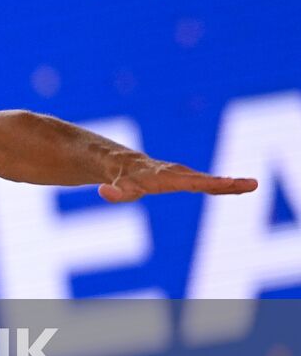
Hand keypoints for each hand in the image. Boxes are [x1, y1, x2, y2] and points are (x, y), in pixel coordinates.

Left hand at [99, 158, 256, 202]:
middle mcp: (177, 174)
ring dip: (229, 183)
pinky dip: (223, 184)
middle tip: (250, 184)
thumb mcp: (117, 187)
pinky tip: (238, 187)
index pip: (189, 182)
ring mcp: (183, 175)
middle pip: (204, 180)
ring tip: (251, 185)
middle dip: (225, 183)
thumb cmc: (121, 178)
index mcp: (164, 177)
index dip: (207, 184)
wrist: (122, 164)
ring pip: (208, 180)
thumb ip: (114, 192)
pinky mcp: (185, 178)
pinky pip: (206, 182)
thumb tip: (103, 191)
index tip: (226, 184)